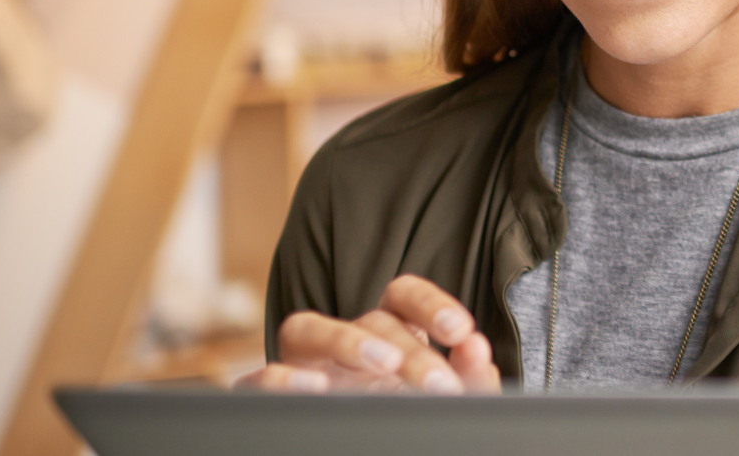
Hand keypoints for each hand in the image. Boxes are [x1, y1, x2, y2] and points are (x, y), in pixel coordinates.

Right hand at [235, 275, 500, 394]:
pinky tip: (316, 387)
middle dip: (411, 350)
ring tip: (385, 366)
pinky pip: (261, 377)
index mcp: (390, 337)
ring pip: (306, 327)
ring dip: (348, 341)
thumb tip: (477, 352)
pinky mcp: (271, 396)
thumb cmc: (400, 417)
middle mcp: (345, 343)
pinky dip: (282, 378)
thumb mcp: (441, 398)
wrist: (357, 443)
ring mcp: (303, 365)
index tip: (462, 332)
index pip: (403, 297)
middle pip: (372, 320)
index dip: (431, 304)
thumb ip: (467, 378)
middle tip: (442, 386)